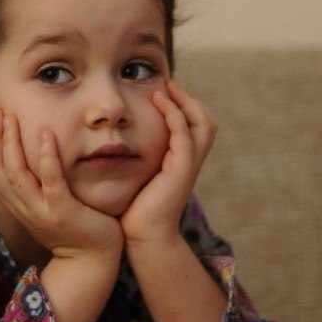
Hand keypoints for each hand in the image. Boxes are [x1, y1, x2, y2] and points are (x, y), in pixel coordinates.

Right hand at [0, 110, 123, 260]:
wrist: (91, 262)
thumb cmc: (72, 229)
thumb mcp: (43, 207)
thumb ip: (32, 187)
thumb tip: (23, 160)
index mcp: (17, 206)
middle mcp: (23, 208)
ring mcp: (41, 210)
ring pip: (16, 173)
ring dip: (12, 142)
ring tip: (13, 118)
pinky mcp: (63, 211)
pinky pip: (50, 181)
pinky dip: (46, 157)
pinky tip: (47, 135)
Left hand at [120, 79, 217, 244]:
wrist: (144, 237)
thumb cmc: (136, 212)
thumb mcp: (138, 179)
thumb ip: (138, 161)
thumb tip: (116, 145)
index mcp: (183, 164)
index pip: (195, 127)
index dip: (184, 107)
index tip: (163, 92)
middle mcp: (191, 162)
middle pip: (206, 121)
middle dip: (189, 100)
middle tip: (169, 84)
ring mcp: (189, 165)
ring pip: (201, 123)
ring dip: (184, 101)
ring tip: (165, 88)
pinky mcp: (181, 168)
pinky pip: (183, 132)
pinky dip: (174, 113)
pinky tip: (158, 101)